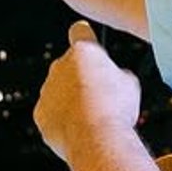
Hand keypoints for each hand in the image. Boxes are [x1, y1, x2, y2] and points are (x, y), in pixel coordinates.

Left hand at [34, 21, 140, 160]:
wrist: (96, 139)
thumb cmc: (115, 108)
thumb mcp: (130, 83)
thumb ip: (118, 74)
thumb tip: (116, 79)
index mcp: (83, 51)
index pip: (80, 31)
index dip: (86, 36)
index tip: (88, 42)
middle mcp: (59, 66)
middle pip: (70, 66)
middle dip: (81, 78)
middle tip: (101, 96)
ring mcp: (46, 90)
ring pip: (59, 92)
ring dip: (72, 100)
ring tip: (92, 118)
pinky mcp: (40, 114)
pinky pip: (52, 114)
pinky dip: (63, 121)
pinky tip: (79, 130)